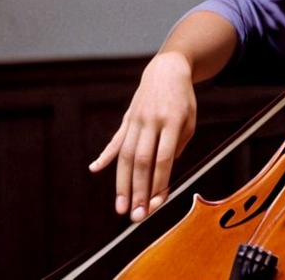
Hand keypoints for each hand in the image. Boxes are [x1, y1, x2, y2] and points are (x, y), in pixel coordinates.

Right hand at [89, 51, 197, 221]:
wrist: (167, 70)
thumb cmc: (183, 100)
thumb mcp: (190, 120)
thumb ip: (176, 146)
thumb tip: (160, 176)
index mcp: (173, 122)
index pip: (163, 158)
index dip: (159, 182)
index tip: (157, 203)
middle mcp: (152, 121)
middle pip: (142, 161)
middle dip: (139, 191)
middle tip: (136, 215)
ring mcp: (136, 119)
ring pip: (126, 155)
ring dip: (122, 183)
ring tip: (121, 206)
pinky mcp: (127, 118)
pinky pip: (115, 140)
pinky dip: (105, 155)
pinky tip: (94, 169)